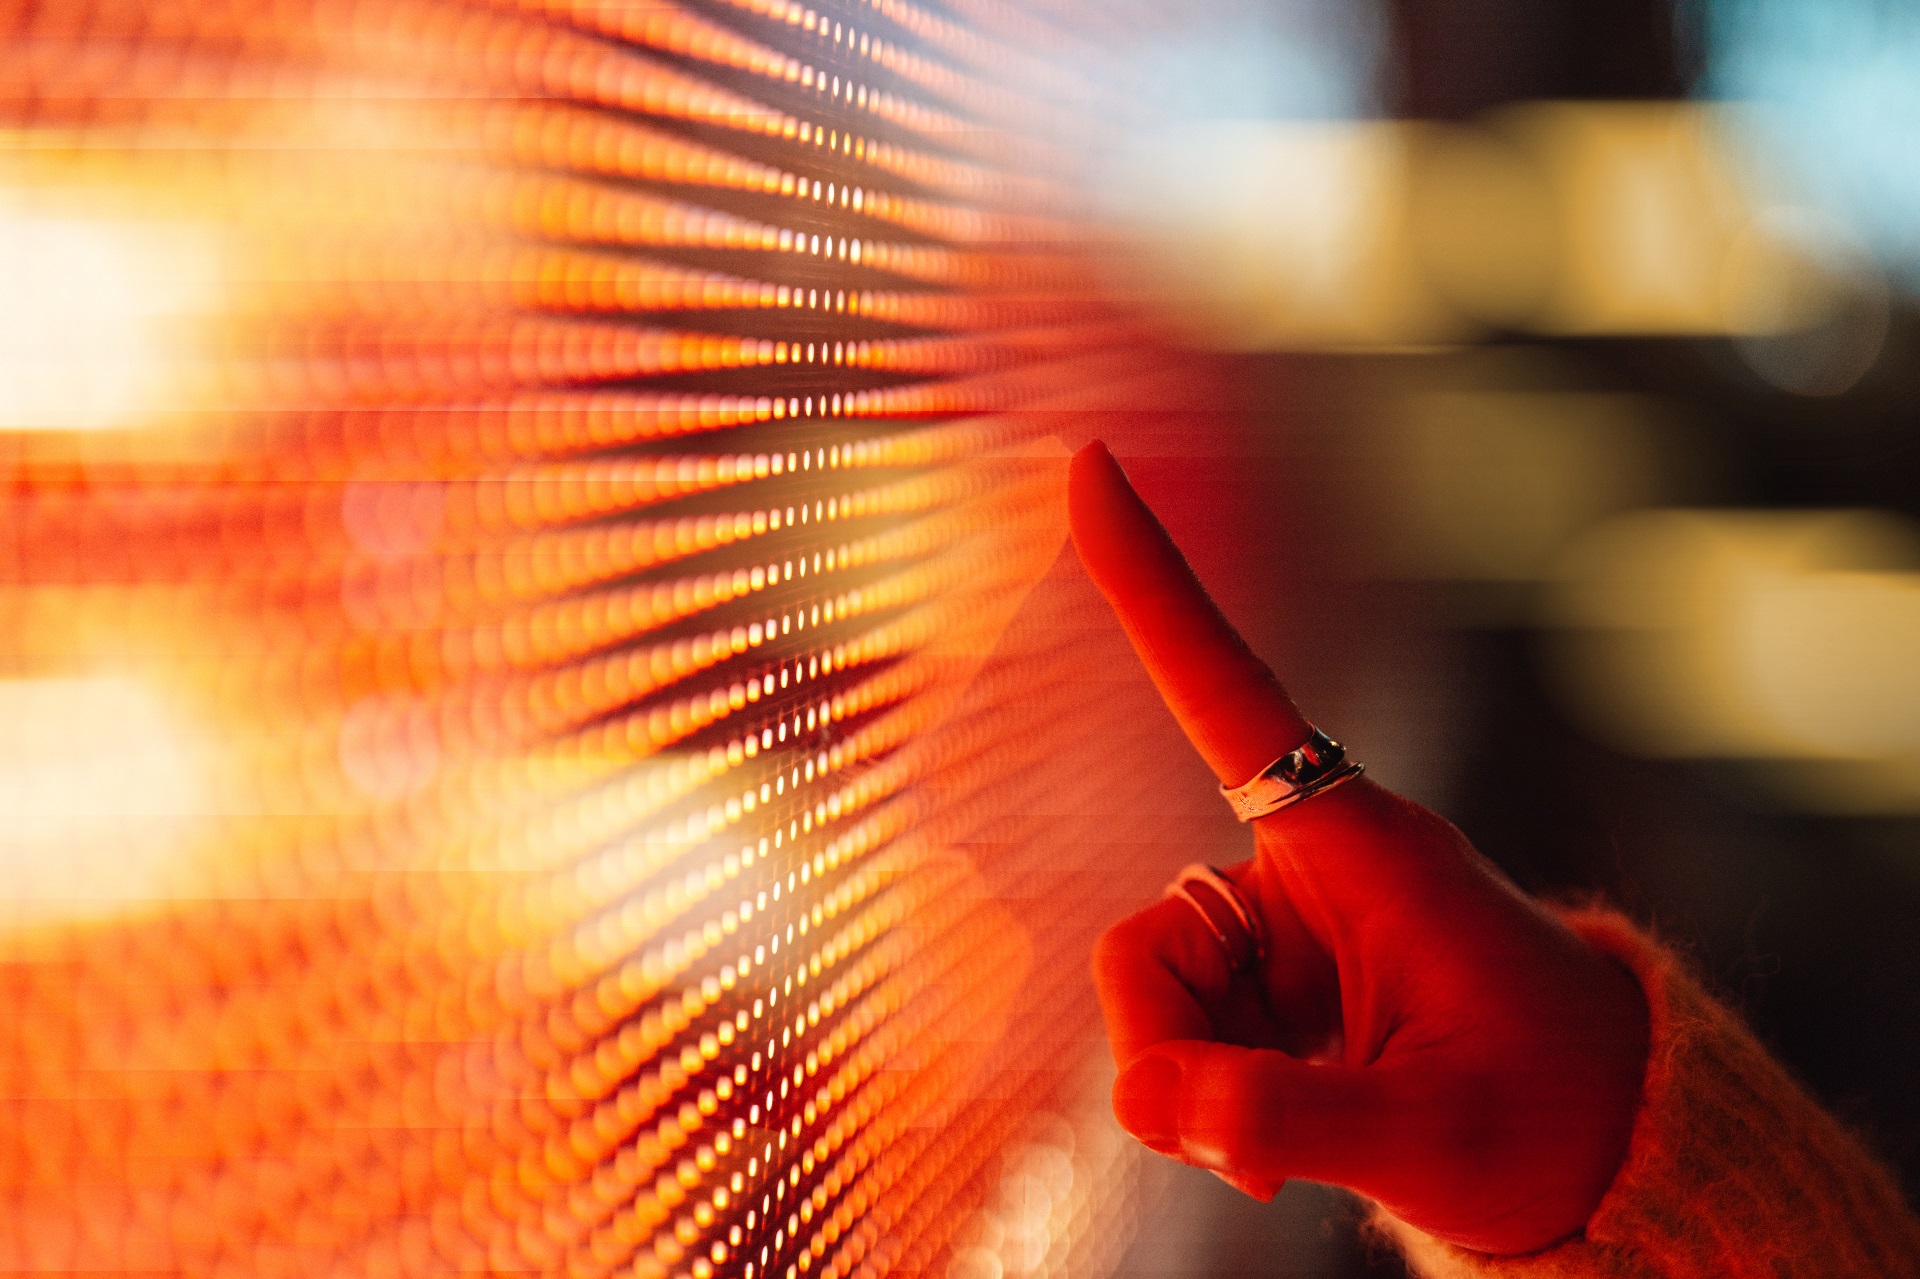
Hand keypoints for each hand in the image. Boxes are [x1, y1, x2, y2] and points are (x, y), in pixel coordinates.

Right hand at [1072, 441, 1647, 1255]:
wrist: (1598, 1143)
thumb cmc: (1553, 1114)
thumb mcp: (1438, 1138)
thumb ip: (1291, 1115)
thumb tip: (1159, 1100)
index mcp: (1363, 848)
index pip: (1230, 694)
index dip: (1150, 583)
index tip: (1088, 463)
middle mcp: (1305, 868)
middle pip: (1149, 940)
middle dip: (1164, 1050)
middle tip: (1231, 1150)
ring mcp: (1279, 931)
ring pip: (1149, 994)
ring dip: (1187, 1087)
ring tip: (1273, 1156)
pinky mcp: (1267, 985)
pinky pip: (1173, 1032)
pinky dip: (1197, 1099)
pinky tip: (1263, 1144)